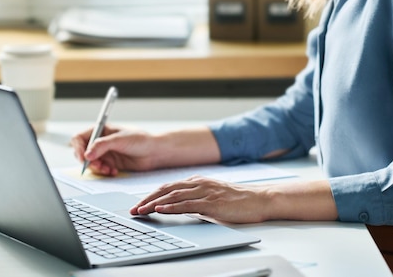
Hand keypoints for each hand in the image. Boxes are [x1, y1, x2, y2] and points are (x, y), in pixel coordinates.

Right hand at [70, 125, 158, 175]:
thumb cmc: (141, 140)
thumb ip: (102, 146)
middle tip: (98, 166)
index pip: (80, 138)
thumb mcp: (119, 140)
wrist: (154, 152)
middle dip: (88, 161)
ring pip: (90, 163)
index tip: (83, 158)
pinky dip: (104, 172)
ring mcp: (105, 153)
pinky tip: (114, 171)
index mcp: (101, 130)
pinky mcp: (110, 163)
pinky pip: (100, 170)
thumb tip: (87, 155)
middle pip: (82, 152)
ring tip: (108, 169)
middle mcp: (101, 141)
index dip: (78, 148)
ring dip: (97, 168)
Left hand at [130, 175, 270, 222]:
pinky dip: (172, 206)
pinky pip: (187, 204)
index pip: (168, 186)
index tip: (138, 204)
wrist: (259, 199)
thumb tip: (179, 207)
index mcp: (197, 181)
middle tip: (133, 210)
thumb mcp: (212, 197)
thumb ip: (196, 199)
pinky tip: (161, 209)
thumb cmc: (237, 200)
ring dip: (154, 203)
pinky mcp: (212, 202)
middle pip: (166, 189)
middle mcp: (199, 183)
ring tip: (141, 211)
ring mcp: (205, 191)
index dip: (150, 195)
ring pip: (173, 196)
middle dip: (147, 199)